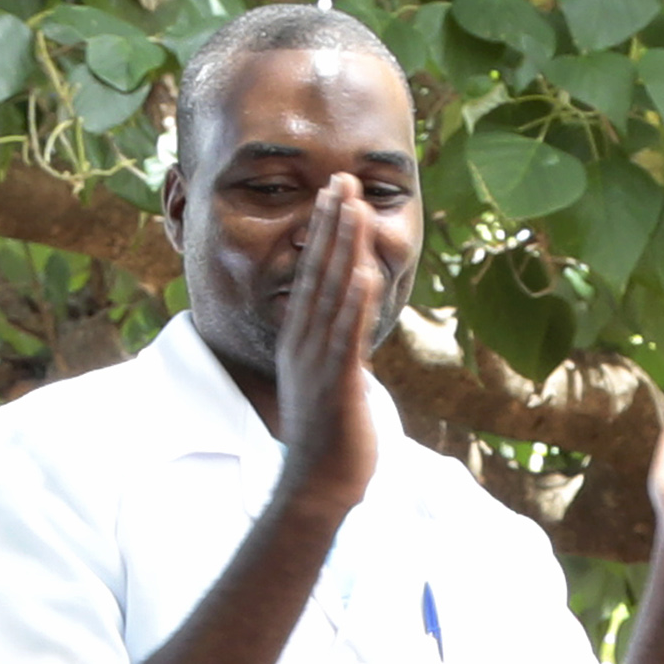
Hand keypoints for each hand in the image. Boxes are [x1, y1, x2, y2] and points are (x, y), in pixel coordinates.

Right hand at [269, 180, 395, 520]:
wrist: (317, 484)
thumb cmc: (328, 438)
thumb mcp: (325, 381)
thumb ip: (334, 347)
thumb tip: (347, 324)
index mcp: (301, 339)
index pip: (311, 273)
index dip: (323, 232)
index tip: (334, 195)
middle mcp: (305, 342)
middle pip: (317, 271)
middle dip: (331, 223)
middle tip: (341, 179)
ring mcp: (319, 360)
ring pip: (331, 293)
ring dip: (343, 248)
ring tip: (353, 207)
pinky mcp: (337, 382)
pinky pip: (346, 335)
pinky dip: (354, 303)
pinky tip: (362, 272)